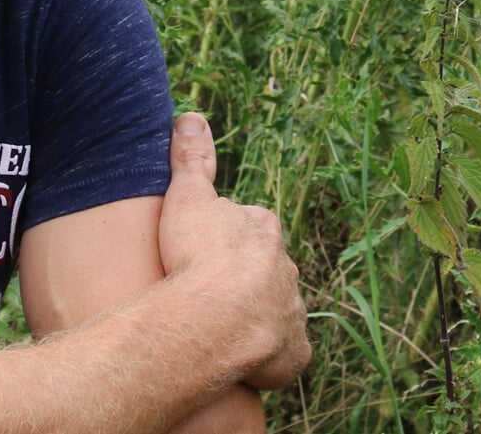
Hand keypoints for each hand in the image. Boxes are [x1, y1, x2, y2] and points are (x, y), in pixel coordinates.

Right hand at [158, 112, 310, 389]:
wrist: (216, 315)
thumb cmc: (197, 255)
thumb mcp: (188, 197)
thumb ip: (191, 159)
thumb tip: (190, 116)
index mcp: (263, 230)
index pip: (252, 229)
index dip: (230, 240)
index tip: (207, 252)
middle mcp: (285, 268)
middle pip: (267, 271)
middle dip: (248, 280)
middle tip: (213, 293)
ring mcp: (291, 311)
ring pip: (278, 311)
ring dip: (259, 318)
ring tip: (225, 330)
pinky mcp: (292, 352)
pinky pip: (286, 355)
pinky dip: (273, 359)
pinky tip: (250, 365)